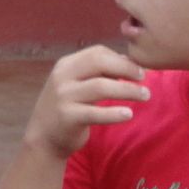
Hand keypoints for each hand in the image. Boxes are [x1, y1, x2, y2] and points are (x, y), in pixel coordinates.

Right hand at [26, 45, 149, 158]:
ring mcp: (63, 97)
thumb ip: (97, 73)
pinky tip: (128, 114)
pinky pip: (95, 113)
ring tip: (145, 96)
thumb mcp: (75, 84)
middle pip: (98, 63)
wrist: (43, 136)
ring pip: (101, 87)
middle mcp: (62, 77)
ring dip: (128, 90)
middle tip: (144, 79)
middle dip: (126, 69)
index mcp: (66, 65)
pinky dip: (114, 113)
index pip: (97, 52)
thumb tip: (128, 61)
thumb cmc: (67, 107)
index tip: (138, 70)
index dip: (121, 59)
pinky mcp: (67, 117)